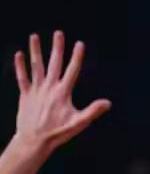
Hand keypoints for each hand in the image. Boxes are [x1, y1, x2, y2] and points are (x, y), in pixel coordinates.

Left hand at [12, 32, 109, 155]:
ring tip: (34, 36)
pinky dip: (20, 65)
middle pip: (54, 63)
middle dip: (57, 47)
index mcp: (63, 92)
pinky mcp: (25, 95)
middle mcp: (49, 87)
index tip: (79, 44)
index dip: (76, 56)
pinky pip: (22, 77)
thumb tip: (108, 103)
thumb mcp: (79, 123)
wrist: (34, 140)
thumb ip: (93, 111)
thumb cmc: (58, 132)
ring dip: (35, 50)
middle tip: (59, 33)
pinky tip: (19, 54)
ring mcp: (36, 90)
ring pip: (36, 66)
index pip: (72, 70)